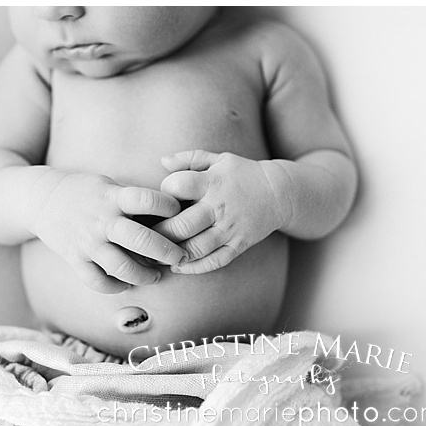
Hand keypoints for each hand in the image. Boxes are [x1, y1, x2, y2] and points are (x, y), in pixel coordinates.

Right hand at [30, 172, 189, 293]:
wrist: (42, 199)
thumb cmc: (85, 191)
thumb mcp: (109, 185)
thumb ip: (134, 200)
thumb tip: (170, 216)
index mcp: (112, 197)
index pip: (148, 200)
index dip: (169, 207)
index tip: (178, 214)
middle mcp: (101, 221)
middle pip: (141, 240)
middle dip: (168, 252)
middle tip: (182, 257)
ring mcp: (87, 242)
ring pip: (121, 267)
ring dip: (145, 275)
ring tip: (156, 276)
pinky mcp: (74, 259)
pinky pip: (97, 282)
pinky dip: (115, 287)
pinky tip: (126, 283)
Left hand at [154, 150, 289, 274]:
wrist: (281, 193)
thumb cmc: (242, 174)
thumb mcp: (219, 159)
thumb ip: (189, 158)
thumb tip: (162, 161)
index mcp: (212, 182)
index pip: (178, 186)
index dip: (164, 192)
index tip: (158, 199)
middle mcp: (220, 206)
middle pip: (182, 225)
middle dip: (159, 233)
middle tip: (144, 236)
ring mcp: (230, 228)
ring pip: (196, 248)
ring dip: (173, 254)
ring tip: (156, 254)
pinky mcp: (239, 245)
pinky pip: (215, 261)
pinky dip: (194, 267)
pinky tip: (178, 266)